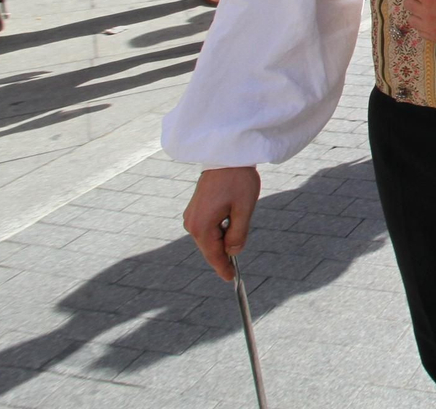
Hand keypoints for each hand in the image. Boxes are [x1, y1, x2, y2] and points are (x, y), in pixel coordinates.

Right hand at [182, 166, 260, 280]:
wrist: (226, 156)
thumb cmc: (237, 181)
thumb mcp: (244, 210)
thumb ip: (238, 234)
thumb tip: (233, 252)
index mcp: (202, 226)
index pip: (213, 255)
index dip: (223, 268)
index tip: (231, 280)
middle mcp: (192, 223)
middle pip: (209, 248)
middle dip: (223, 256)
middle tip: (235, 268)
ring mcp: (192, 216)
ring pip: (209, 238)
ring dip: (222, 241)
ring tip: (237, 231)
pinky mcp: (195, 209)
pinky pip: (207, 228)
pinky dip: (218, 232)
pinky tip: (230, 223)